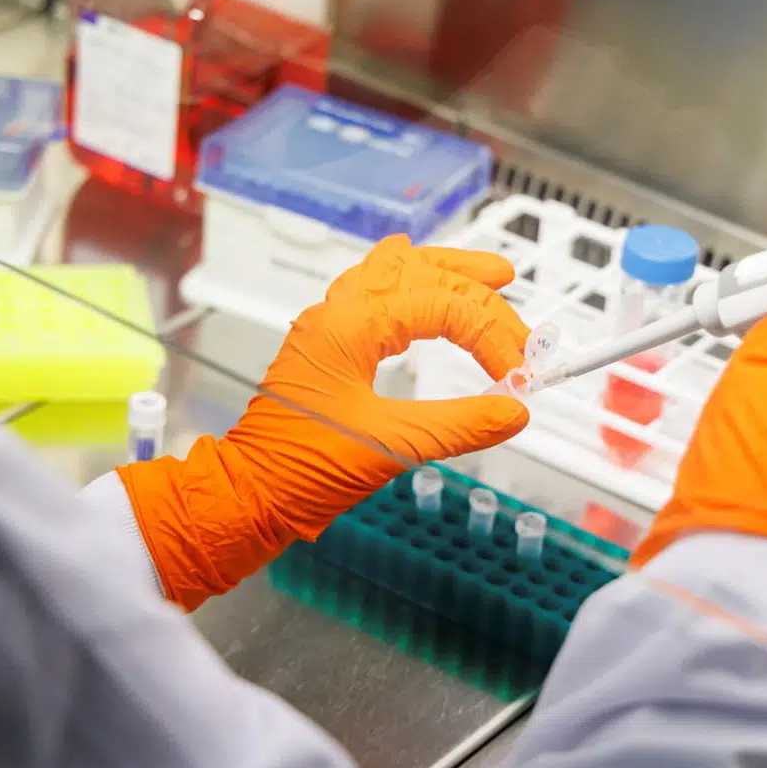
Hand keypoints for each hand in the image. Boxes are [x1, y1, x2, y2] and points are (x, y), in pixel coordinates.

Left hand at [119, 236, 531, 608]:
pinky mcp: (329, 349)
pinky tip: (425, 288)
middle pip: (420, 271)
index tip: (518, 375)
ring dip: (445, 274)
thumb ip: (459, 425)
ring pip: (394, 272)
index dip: (490, 335)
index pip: (442, 306)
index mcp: (349, 324)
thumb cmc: (300, 469)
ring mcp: (329, 327)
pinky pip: (374, 294)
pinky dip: (412, 288)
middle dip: (477, 292)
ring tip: (489, 277)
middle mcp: (337, 313)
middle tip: (520, 317)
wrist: (246, 495)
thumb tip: (515, 412)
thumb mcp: (391, 447)